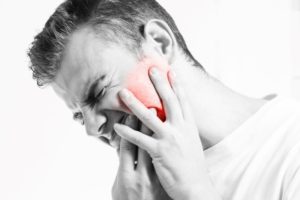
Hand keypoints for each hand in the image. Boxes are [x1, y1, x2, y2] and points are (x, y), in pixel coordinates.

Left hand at [114, 68, 217, 199]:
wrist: (196, 187)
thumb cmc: (193, 166)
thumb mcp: (191, 142)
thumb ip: (183, 129)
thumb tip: (176, 118)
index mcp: (189, 126)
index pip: (183, 101)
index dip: (176, 85)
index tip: (170, 71)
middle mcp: (181, 129)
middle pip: (169, 101)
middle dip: (159, 84)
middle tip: (150, 69)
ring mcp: (170, 139)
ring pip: (150, 117)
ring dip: (135, 104)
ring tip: (123, 93)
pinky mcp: (160, 151)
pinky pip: (140, 139)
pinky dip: (127, 132)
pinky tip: (117, 127)